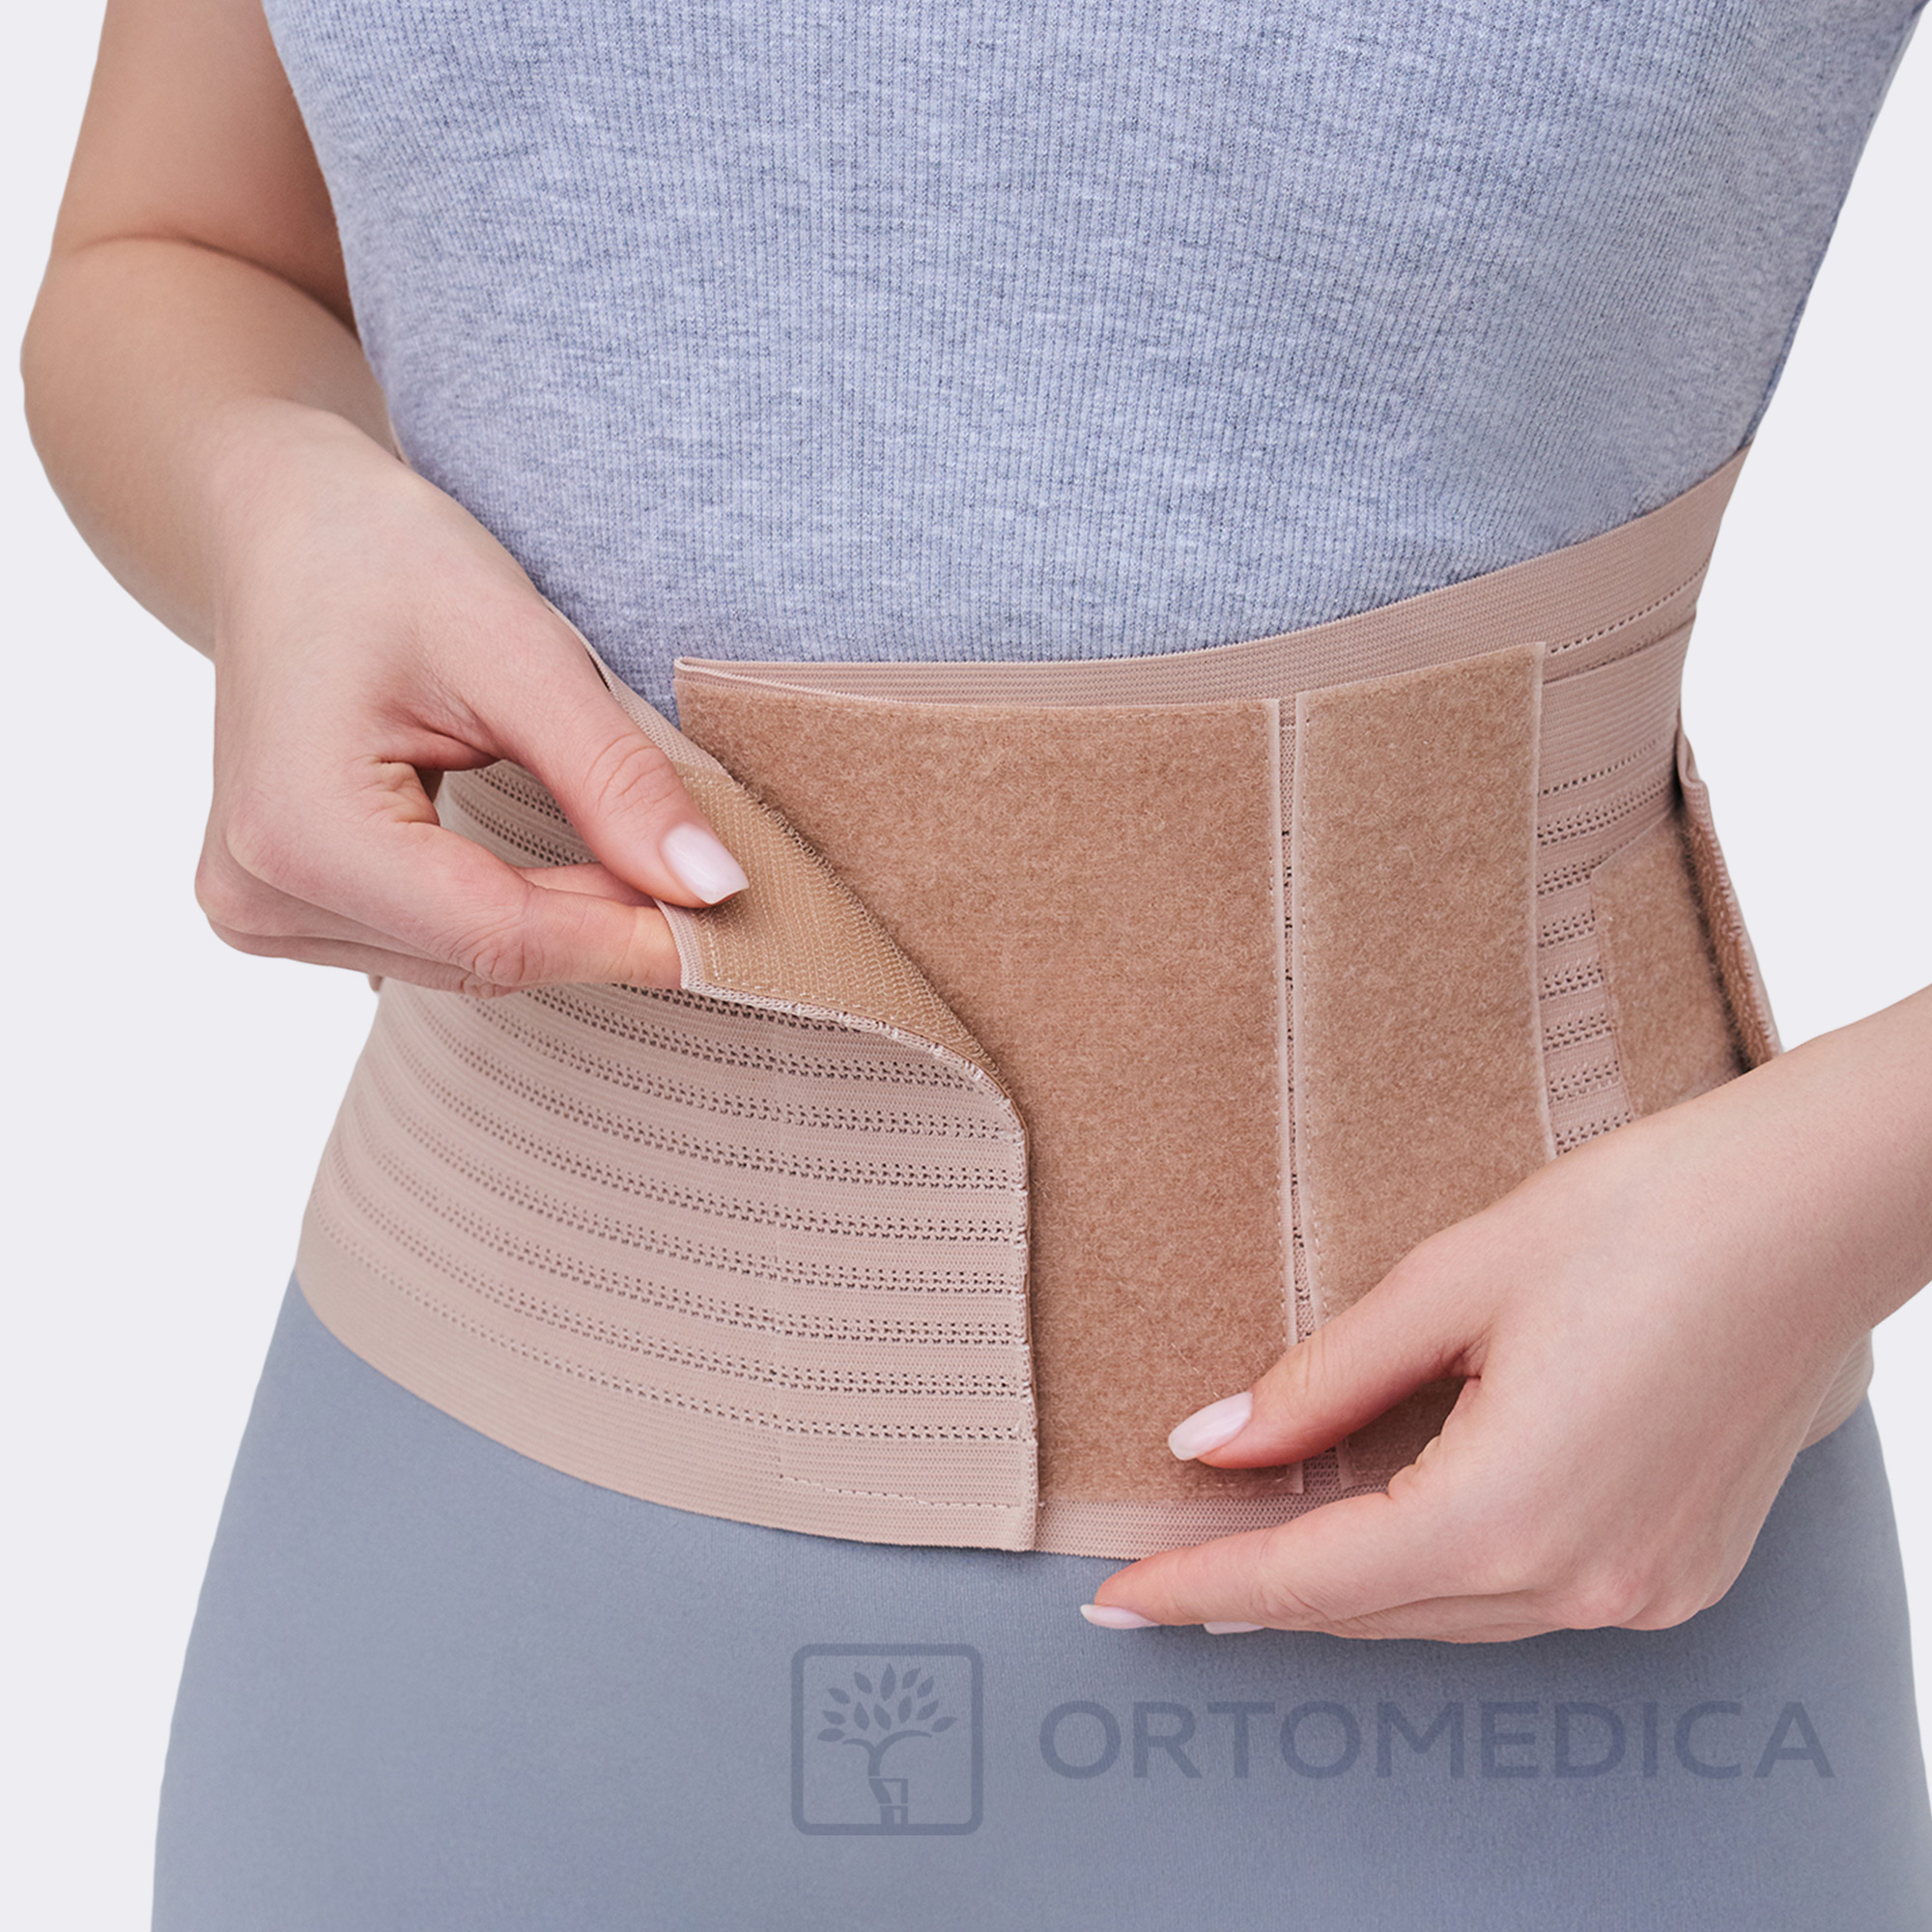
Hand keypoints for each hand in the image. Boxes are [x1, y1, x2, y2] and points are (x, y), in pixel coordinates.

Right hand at [193, 403, 745, 993]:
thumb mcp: (521, 652)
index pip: (501, 936)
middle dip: (605, 925)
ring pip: (468, 964)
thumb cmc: (384, 561)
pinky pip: (436, 947)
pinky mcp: (284, 911)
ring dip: (566, 923)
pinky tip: (565, 867)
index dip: (628, 935)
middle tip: (706, 877)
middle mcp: (259, 895)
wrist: (283, 529)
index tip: (733, 918)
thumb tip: (713, 889)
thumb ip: (615, 780)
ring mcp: (261, 912)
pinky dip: (514, 916)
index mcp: (298, 833)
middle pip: (486, 957)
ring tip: (629, 850)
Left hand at [1086, 989, 1931, 1641]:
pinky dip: (1441, 1569)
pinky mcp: (1676, 1569)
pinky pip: (1521, 1597)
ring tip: (1258, 1543)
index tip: (1118, 1596)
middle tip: (1170, 1564)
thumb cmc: (1643, 1218)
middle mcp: (1579, 1581)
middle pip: (1374, 1608)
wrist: (1812, 1210)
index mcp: (1508, 1513)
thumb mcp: (1451, 1284)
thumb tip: (1217, 1443)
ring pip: (1446, 1612)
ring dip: (1349, 1583)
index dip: (1201, 1584)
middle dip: (1262, 1588)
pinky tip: (1394, 1524)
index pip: (1310, 1577)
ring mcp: (1639, 1588)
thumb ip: (1322, 1382)